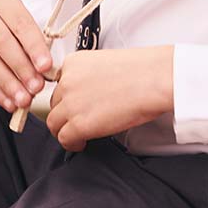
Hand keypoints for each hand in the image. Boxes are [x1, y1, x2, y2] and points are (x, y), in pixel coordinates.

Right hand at [0, 0, 52, 113]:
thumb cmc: (10, 24)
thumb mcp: (24, 23)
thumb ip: (34, 43)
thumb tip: (45, 72)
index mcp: (2, 0)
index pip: (20, 24)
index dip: (34, 47)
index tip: (46, 67)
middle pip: (1, 42)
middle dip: (21, 68)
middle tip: (36, 87)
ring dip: (7, 83)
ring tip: (23, 99)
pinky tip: (8, 101)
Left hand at [46, 46, 173, 151]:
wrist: (152, 80)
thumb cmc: (141, 70)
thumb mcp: (105, 63)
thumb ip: (90, 76)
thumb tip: (90, 93)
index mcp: (74, 63)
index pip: (59, 84)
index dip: (68, 97)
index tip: (74, 104)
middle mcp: (67, 81)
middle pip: (55, 103)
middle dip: (65, 113)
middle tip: (77, 120)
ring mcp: (71, 103)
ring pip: (54, 122)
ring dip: (65, 129)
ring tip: (78, 135)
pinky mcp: (78, 124)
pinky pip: (64, 138)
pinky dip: (71, 144)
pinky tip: (82, 143)